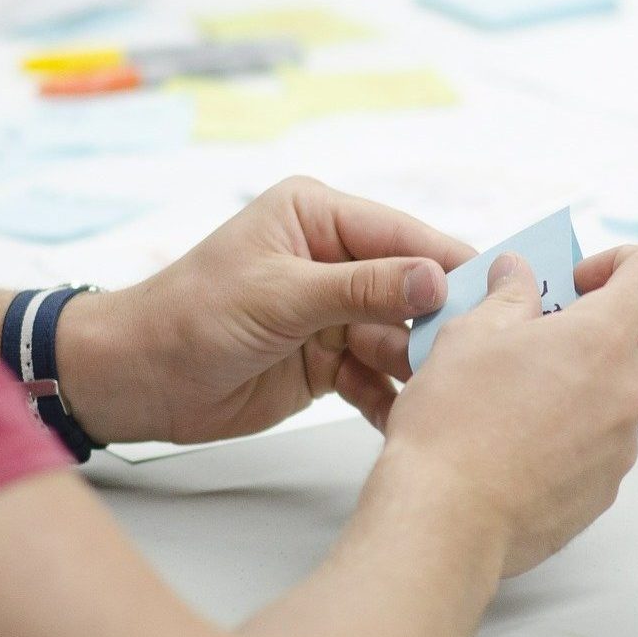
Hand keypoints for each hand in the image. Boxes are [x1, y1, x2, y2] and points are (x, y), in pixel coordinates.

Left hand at [57, 176, 475, 444]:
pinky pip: (376, 377)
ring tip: (444, 396)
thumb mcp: (280, 295)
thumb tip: (437, 279)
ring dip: (418, 368)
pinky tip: (409, 420)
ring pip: (399, 338)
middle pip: (410, 290)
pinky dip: (390, 399)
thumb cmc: (190, 317)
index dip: (450, 265)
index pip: (403, 236)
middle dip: (439, 324)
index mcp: (318, 216)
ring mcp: (332, 312)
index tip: (500, 294)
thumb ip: (363, 288)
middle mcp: (332, 259)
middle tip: (477, 356)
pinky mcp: (328, 360)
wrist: (137, 381)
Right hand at [376, 246, 637, 576]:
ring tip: (528, 388)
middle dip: (627, 315)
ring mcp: (622, 445)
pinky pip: (608, 441)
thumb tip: (518, 274)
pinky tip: (523, 439)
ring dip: (597, 374)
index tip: (579, 282)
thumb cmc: (452, 424)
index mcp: (600, 340)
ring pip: (633, 390)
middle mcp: (626, 391)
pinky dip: (580, 427)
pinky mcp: (605, 488)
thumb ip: (506, 297)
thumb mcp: (468, 336)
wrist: (446, 519)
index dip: (626, 262)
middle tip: (565, 325)